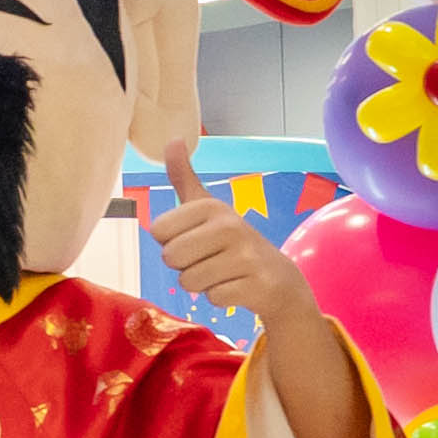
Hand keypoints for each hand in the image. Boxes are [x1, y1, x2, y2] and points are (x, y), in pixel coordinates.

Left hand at [143, 181, 319, 330]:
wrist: (278, 278)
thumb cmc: (230, 242)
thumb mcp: (206, 207)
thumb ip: (184, 177)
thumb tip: (172, 138)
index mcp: (211, 206)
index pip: (159, 232)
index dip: (172, 242)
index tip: (196, 240)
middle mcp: (230, 226)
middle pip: (170, 258)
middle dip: (185, 266)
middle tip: (210, 259)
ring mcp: (246, 256)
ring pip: (188, 282)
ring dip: (202, 283)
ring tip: (224, 272)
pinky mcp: (256, 285)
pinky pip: (212, 299)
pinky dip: (221, 298)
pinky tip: (238, 286)